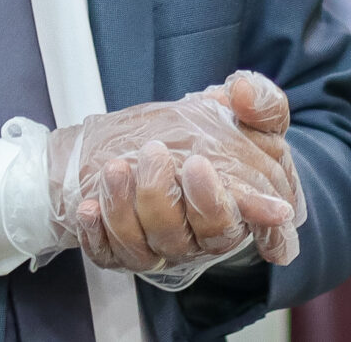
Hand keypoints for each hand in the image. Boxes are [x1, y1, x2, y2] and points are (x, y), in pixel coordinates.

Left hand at [47, 72, 305, 287]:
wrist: (156, 142)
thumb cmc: (210, 133)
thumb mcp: (247, 111)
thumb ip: (261, 102)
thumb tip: (242, 93)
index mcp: (243, 207)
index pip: (254, 225)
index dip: (244, 211)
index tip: (204, 168)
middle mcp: (205, 236)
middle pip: (203, 237)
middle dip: (174, 198)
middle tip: (157, 153)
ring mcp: (165, 248)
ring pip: (150, 248)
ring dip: (128, 209)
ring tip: (115, 167)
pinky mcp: (125, 253)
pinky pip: (111, 256)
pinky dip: (97, 234)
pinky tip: (89, 207)